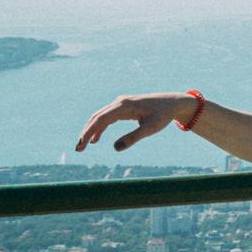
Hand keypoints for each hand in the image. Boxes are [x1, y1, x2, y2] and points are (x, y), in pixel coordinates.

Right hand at [75, 92, 197, 152]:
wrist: (173, 103)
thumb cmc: (163, 115)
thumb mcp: (150, 128)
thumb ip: (133, 138)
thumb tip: (115, 149)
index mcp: (124, 106)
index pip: (100, 119)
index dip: (89, 132)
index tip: (82, 145)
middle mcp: (120, 102)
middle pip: (97, 117)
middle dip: (86, 133)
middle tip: (78, 149)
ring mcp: (121, 103)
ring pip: (100, 116)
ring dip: (91, 130)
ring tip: (83, 146)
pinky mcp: (123, 106)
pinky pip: (107, 117)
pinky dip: (100, 127)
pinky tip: (96, 139)